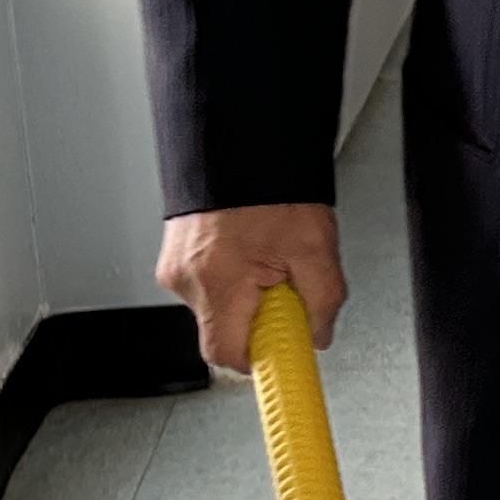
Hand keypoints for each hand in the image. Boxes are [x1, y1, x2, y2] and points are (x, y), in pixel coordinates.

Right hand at [157, 202, 345, 372]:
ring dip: (246, 295)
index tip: (280, 360)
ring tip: (268, 256)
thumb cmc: (271, 185)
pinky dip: (233, 276)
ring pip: (216, 306)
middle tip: (283, 287)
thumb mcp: (315, 246)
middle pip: (223, 332)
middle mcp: (187, 277)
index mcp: (217, 281)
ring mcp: (176, 264)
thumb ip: (324, 300)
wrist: (240, 139)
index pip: (227, 355)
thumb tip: (318, 333)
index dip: (259, 360)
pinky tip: (251, 247)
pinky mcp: (176, 253)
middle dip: (257, 320)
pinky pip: (208, 283)